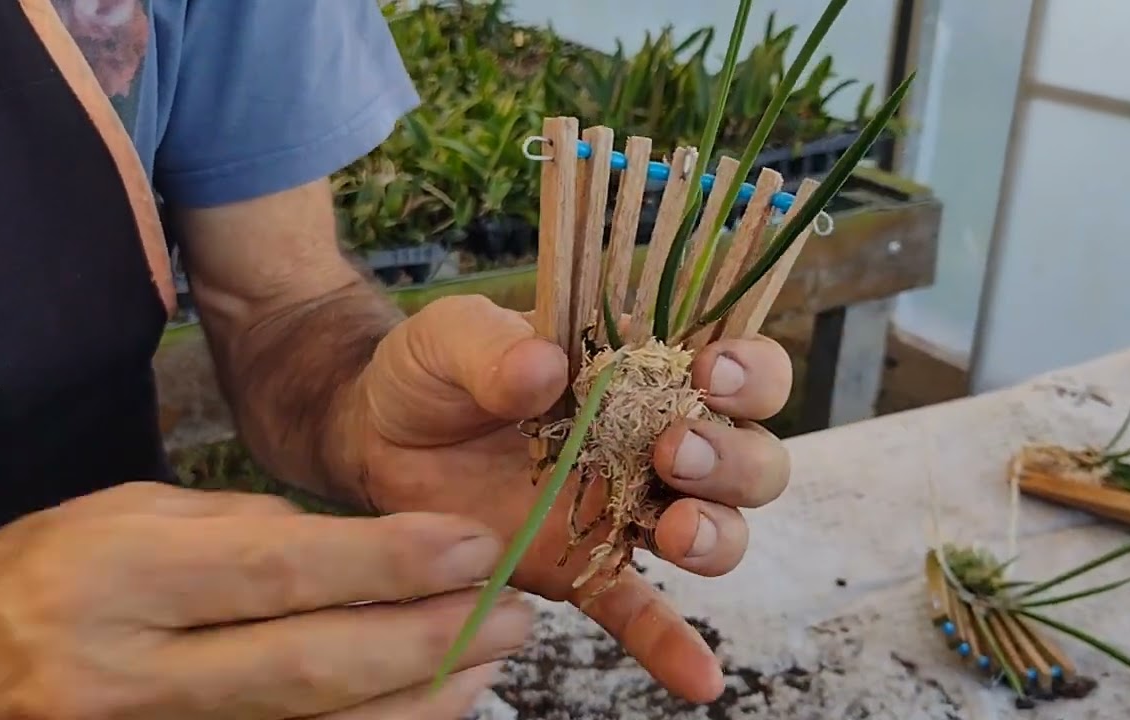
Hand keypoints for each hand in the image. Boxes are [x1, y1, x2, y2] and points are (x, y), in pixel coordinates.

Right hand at [0, 481, 531, 718]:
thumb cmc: (62, 572)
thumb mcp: (135, 516)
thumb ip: (250, 531)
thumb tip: (373, 550)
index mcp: (117, 577)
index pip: (278, 571)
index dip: (387, 563)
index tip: (472, 547)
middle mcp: (126, 673)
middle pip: (307, 667)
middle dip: (428, 641)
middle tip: (512, 612)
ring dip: (418, 702)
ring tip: (490, 662)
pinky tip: (430, 707)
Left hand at [345, 294, 791, 702]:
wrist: (379, 438)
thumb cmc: (432, 371)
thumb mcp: (450, 336)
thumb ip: (493, 345)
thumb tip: (544, 367)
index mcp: (641, 371)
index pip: (736, 367)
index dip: (749, 371)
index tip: (708, 372)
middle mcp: (655, 441)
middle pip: (750, 457)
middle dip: (733, 459)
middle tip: (673, 452)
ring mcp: (625, 511)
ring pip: (718, 530)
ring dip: (717, 533)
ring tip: (672, 531)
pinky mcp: (584, 569)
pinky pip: (640, 611)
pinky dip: (672, 645)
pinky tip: (700, 680)